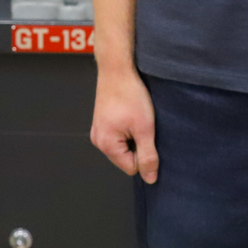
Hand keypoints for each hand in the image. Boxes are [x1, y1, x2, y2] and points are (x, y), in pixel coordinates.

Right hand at [90, 67, 158, 183]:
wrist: (117, 67)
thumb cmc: (130, 94)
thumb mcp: (144, 128)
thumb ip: (148, 156)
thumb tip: (150, 180)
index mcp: (105, 144)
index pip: (132, 167)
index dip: (144, 152)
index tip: (145, 132)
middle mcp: (97, 140)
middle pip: (125, 157)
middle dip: (137, 143)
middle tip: (140, 123)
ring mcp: (98, 129)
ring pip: (123, 145)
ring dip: (132, 134)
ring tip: (134, 116)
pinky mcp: (101, 120)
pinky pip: (118, 134)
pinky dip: (126, 127)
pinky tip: (129, 112)